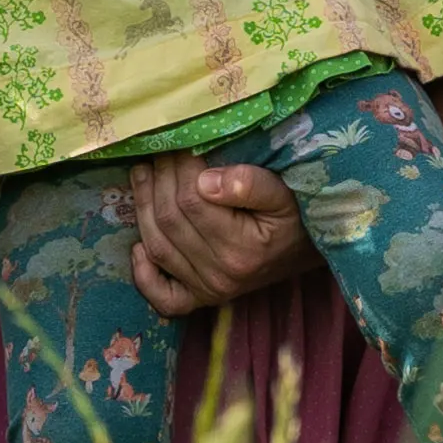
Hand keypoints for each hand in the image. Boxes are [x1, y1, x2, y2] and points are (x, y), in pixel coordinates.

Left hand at [124, 158, 306, 318]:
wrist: (305, 251)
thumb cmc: (294, 217)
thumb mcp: (283, 193)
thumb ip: (250, 184)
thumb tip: (205, 180)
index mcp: (242, 249)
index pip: (193, 201)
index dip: (179, 168)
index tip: (180, 143)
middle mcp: (220, 275)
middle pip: (170, 220)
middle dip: (159, 179)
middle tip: (160, 152)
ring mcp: (208, 290)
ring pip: (158, 247)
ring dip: (143, 208)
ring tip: (143, 174)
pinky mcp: (199, 299)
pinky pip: (162, 297)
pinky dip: (143, 275)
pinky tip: (137, 247)